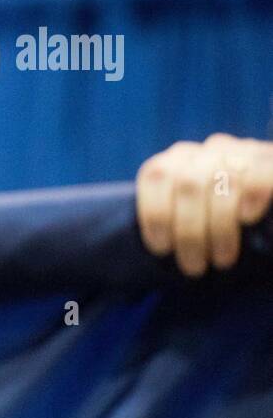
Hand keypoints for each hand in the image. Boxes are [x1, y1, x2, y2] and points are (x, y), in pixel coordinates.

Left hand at [136, 134, 272, 276]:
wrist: (263, 201)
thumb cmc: (222, 222)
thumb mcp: (192, 219)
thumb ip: (173, 219)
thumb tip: (158, 245)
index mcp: (180, 159)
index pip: (156, 175)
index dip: (155, 213)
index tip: (161, 248)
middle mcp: (208, 150)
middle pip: (187, 184)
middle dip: (188, 232)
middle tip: (194, 267)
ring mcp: (241, 151)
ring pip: (220, 181)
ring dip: (218, 227)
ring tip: (221, 260)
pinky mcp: (268, 158)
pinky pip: (258, 171)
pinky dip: (251, 195)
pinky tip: (247, 219)